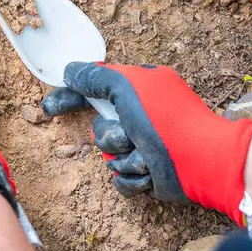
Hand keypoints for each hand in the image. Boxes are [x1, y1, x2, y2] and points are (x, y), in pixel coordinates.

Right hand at [42, 62, 251, 220]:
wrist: (203, 162)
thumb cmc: (167, 120)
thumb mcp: (128, 87)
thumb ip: (95, 76)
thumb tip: (69, 71)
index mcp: (138, 90)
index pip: (94, 90)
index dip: (70, 97)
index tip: (48, 107)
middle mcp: (140, 116)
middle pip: (99, 127)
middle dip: (111, 135)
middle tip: (128, 134)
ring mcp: (143, 145)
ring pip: (109, 155)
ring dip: (125, 157)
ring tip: (147, 156)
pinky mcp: (146, 173)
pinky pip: (119, 179)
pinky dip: (133, 177)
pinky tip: (150, 173)